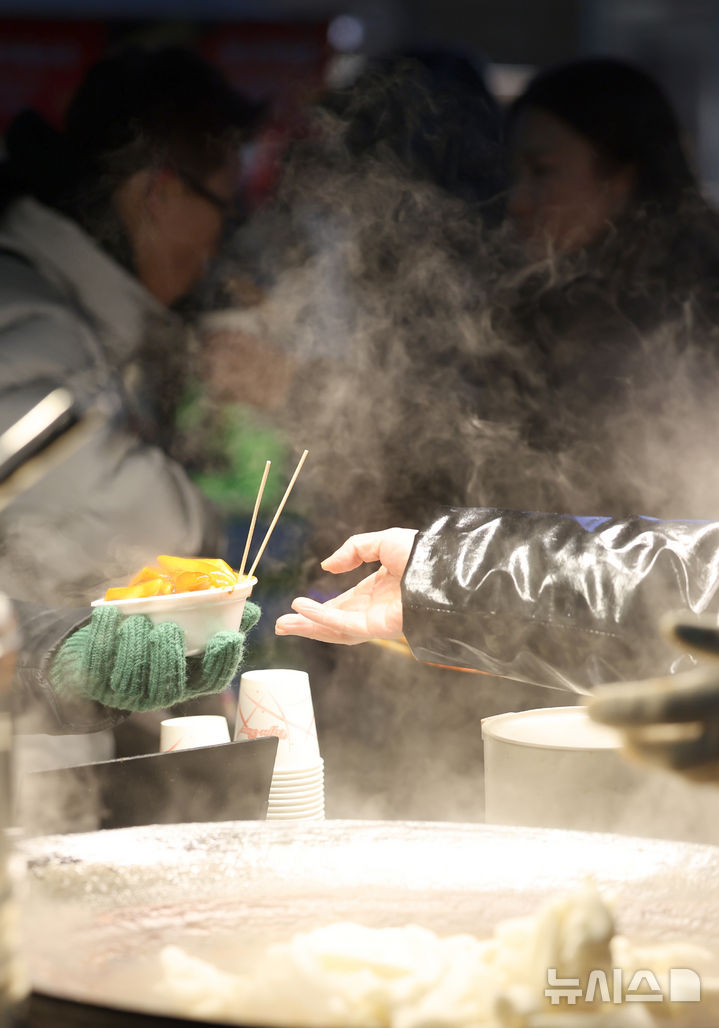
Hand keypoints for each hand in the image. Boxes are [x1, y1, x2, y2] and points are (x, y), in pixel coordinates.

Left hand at [50, 601, 260, 711]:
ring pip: (132, 676)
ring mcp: (126, 693)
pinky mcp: (96, 682)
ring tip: (138, 620)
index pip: (212, 681)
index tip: (226, 637)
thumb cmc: (155, 640)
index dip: (222, 662)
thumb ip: (220, 620)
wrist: (102, 658)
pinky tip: (110, 613)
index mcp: (188, 681)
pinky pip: (99, 662)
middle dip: (168, 654)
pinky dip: (104, 633)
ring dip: (136, 644)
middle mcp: (160, 693)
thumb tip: (249, 609)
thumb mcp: (189, 633)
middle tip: (167, 628)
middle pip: (169, 684)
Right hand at [275, 528, 416, 644]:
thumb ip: (354, 550)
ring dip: (309, 627)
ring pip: (336, 629)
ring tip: (283, 625)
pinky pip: (345, 625)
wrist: (444, 565)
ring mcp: (377, 620)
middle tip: (281, 626)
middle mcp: (375, 609)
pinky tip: (302, 610)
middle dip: (307, 625)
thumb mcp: (381, 542)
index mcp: (378, 591)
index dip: (318, 608)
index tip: (296, 607)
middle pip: (334, 622)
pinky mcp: (379, 627)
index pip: (343, 605)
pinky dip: (322, 618)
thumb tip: (327, 565)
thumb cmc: (422, 553)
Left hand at [586, 614, 718, 781]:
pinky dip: (689, 771)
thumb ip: (710, 636)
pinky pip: (714, 780)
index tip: (588, 705)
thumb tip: (667, 625)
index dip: (619, 708)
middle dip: (633, 739)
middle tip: (604, 726)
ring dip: (656, 759)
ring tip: (630, 745)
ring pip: (691, 771)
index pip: (658, 708)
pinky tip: (676, 760)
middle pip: (669, 750)